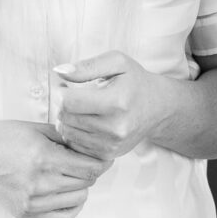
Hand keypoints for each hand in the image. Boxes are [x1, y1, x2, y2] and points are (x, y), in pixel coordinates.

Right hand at [0, 120, 109, 217]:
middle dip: (91, 171)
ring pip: (79, 199)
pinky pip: (64, 217)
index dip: (102, 160)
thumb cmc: (7, 137)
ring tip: (72, 173)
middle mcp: (38, 184)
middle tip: (86, 160)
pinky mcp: (26, 215)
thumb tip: (97, 147)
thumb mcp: (39, 129)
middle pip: (86, 183)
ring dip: (82, 186)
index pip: (89, 167)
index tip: (104, 155)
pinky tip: (68, 192)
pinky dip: (73, 205)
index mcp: (43, 158)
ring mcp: (31, 203)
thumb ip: (69, 138)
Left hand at [55, 51, 169, 160]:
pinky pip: (75, 145)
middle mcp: (115, 127)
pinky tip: (84, 121)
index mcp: (116, 102)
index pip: (69, 101)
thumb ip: (87, 66)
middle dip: (62, 105)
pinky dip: (74, 133)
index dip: (60, 92)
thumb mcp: (117, 63)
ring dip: (66, 119)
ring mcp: (112, 144)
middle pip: (66, 117)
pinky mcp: (108, 154)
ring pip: (67, 133)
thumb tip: (59, 71)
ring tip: (78, 108)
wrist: (157, 108)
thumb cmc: (134, 81)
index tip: (65, 86)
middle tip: (71, 96)